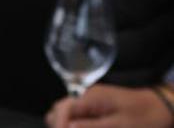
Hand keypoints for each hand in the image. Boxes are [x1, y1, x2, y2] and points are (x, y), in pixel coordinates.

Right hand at [46, 84, 173, 127]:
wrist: (161, 107)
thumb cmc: (144, 116)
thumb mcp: (119, 125)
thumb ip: (91, 126)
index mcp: (90, 97)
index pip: (63, 108)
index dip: (59, 125)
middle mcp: (86, 96)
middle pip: (60, 109)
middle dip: (60, 124)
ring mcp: (91, 100)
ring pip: (67, 112)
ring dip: (67, 124)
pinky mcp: (96, 106)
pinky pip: (79, 114)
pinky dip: (77, 124)